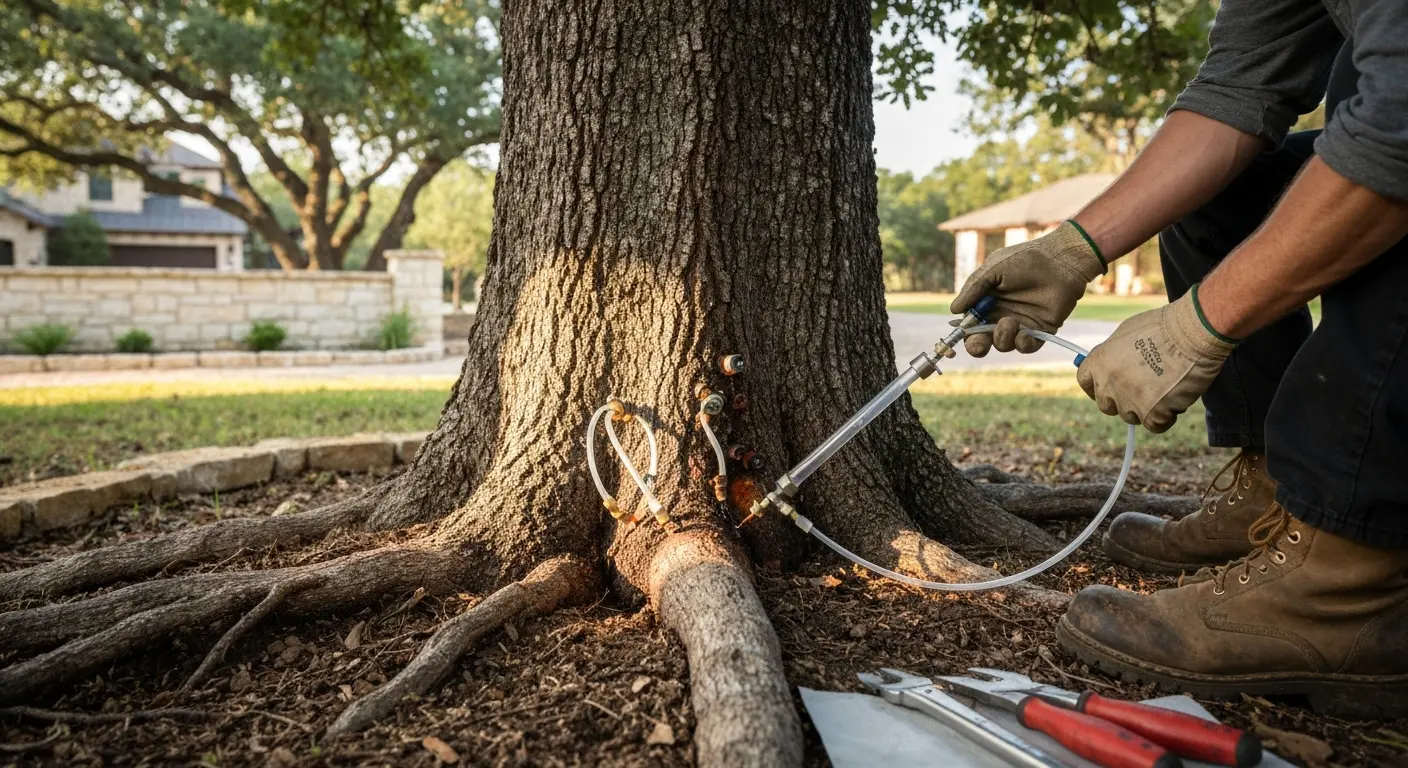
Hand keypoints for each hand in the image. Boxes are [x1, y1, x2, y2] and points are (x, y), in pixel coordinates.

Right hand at [950, 220, 1104, 355]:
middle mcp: (1001, 315)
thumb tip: (954, 310)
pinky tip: (1024, 333)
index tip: (961, 334)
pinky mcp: (1041, 330)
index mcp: (987, 303)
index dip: (963, 333)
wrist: (1060, 260)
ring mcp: (1021, 324)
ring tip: (1010, 322)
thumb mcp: (993, 269)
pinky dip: (1023, 344)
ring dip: (1002, 338)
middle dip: (977, 346)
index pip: (970, 324)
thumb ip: (973, 289)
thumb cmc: (1025, 259)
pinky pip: (1027, 346)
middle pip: (983, 340)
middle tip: (979, 344)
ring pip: (1003, 345)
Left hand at [1076, 286, 1237, 432]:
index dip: (1095, 386)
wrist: (1191, 333)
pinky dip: (1165, 417)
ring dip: (1145, 408)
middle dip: (1121, 400)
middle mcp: (1109, 384)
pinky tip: (1175, 402)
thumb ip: (1113, 353)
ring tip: (1165, 387)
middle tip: (1142, 389)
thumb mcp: (1126, 333)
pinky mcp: (1152, 413)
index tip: (1106, 387)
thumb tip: (1111, 365)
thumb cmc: (1163, 326)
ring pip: (1131, 416)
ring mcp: (1129, 401)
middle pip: (1106, 405)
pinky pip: (1155, 426)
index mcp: (1099, 362)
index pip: (1084, 381)